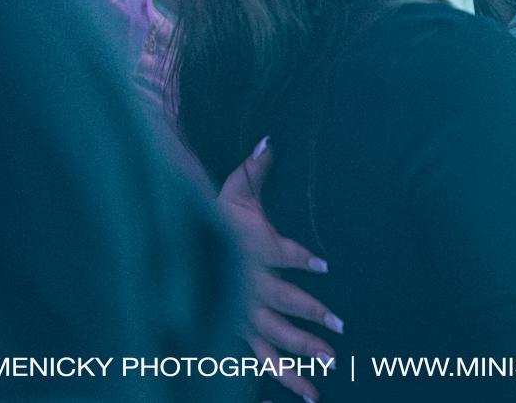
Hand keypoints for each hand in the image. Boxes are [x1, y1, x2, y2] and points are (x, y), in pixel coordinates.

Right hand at [219, 138, 339, 400]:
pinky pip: (258, 357)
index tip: (321, 266)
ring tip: (329, 370)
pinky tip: (303, 391)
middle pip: (282, 305)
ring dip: (301, 356)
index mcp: (251, 249)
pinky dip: (279, 375)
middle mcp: (246, 285)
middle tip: (339, 333)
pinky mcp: (234, 329)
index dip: (300, 261)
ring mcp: (238, 312)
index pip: (280, 255)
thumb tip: (271, 138)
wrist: (175, 243)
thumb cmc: (211, 213)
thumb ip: (255, 167)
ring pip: (272, 340)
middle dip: (311, 319)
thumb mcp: (231, 188)